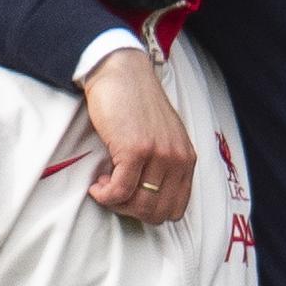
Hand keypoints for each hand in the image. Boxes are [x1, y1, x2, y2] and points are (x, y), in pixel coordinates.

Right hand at [83, 50, 195, 223]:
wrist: (121, 74)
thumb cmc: (136, 104)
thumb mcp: (163, 137)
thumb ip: (164, 164)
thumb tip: (149, 198)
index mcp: (187, 159)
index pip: (176, 208)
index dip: (150, 212)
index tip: (132, 198)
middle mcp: (177, 159)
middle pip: (157, 212)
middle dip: (131, 211)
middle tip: (115, 194)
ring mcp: (158, 155)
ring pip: (139, 205)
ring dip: (116, 203)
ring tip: (105, 185)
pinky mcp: (136, 150)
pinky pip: (120, 191)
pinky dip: (105, 195)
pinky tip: (97, 184)